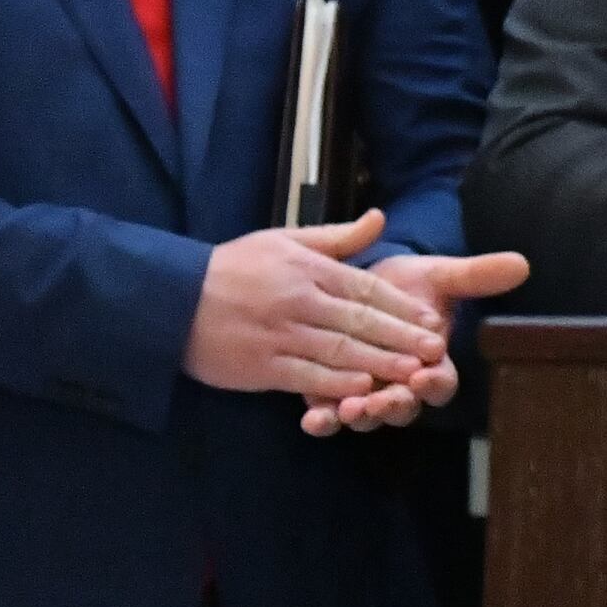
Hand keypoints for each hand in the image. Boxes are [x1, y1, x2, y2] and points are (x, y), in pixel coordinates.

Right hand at [184, 210, 446, 408]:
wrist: (170, 299)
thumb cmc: (233, 268)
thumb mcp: (285, 240)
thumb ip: (336, 238)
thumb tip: (380, 218)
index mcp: (308, 269)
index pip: (365, 288)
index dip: (401, 305)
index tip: (431, 319)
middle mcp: (298, 301)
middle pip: (360, 321)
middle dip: (401, 337)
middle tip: (435, 351)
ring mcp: (279, 335)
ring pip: (338, 350)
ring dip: (378, 363)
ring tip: (412, 373)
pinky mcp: (260, 365)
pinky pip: (305, 375)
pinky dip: (334, 382)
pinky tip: (361, 388)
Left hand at [299, 247, 532, 434]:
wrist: (363, 285)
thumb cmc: (409, 285)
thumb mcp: (440, 276)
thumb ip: (476, 276)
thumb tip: (521, 264)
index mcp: (431, 364)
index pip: (441, 383)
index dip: (434, 384)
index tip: (425, 375)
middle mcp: (401, 386)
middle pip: (404, 408)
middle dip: (394, 407)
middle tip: (382, 402)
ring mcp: (366, 394)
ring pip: (366, 416)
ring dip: (358, 417)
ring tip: (348, 410)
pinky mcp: (331, 393)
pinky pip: (328, 414)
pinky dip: (322, 419)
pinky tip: (311, 417)